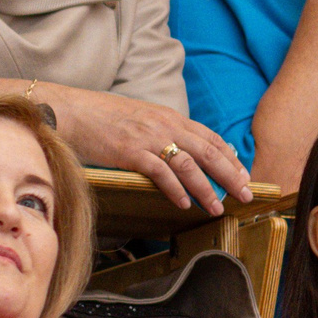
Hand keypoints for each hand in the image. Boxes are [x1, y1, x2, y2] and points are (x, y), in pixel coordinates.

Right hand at [48, 86, 249, 213]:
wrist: (72, 111)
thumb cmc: (104, 118)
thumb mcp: (142, 119)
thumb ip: (164, 132)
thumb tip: (182, 151)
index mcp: (170, 117)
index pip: (209, 137)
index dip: (229, 157)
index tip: (243, 175)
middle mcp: (165, 125)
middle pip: (208, 151)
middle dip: (229, 175)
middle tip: (245, 194)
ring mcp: (149, 138)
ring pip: (189, 164)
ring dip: (206, 188)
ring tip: (217, 207)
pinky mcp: (131, 151)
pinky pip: (160, 172)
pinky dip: (175, 189)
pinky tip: (185, 203)